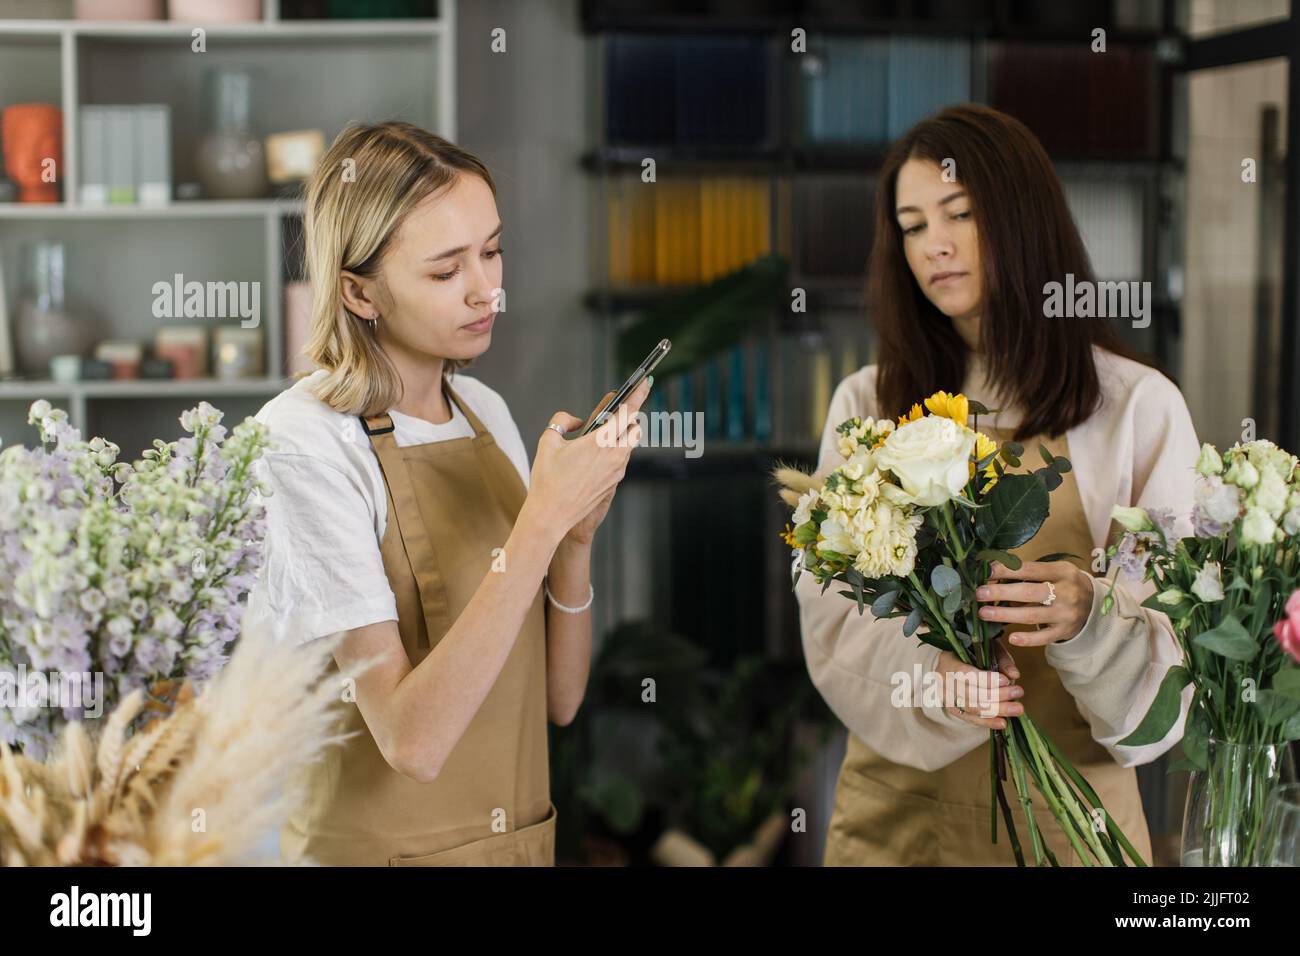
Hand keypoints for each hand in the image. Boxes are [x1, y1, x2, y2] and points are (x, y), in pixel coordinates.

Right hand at [525, 379, 649, 545]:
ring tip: (602, 433)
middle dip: (629, 417)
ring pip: (629, 445)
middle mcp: (614, 456)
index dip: (638, 394)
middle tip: (616, 412)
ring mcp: (617, 471)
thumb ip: (562, 421)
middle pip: (634, 428)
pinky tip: (597, 454)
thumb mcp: (547, 441)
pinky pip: (621, 460)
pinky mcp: (613, 483)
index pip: (627, 412)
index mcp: (600, 442)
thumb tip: (575, 420)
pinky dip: (615, 451)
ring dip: (621, 435)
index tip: (646, 381)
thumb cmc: (547, 479)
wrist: (551, 515)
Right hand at [936, 645, 1022, 729]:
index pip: (965, 673)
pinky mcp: (952, 710)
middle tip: (1018, 692)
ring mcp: (946, 698)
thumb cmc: (972, 654)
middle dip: (997, 695)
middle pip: (970, 694)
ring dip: (996, 710)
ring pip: (971, 708)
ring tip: (1017, 708)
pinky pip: (970, 719)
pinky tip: (1003, 723)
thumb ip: (1001, 660)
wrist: (952, 666)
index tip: (1006, 681)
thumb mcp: (986, 649)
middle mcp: (944, 681)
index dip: (985, 679)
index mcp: (948, 661)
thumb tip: (1014, 675)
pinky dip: (988, 722)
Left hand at [976, 560, 1093, 646]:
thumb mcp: (1054, 571)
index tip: (986, 572)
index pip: (1029, 569)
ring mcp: (1066, 614)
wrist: (1094, 605)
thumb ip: (1029, 571)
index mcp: (1062, 571)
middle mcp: (1066, 592)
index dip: (1006, 570)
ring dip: (1006, 615)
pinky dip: (1028, 639)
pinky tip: (1011, 638)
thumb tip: (993, 569)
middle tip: (979, 594)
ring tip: (983, 613)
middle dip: (1001, 593)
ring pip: (1032, 616)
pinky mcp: (1064, 632)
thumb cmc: (1064, 583)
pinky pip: (1044, 638)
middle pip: (1029, 592)